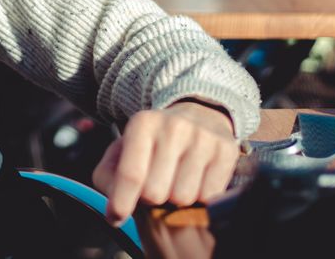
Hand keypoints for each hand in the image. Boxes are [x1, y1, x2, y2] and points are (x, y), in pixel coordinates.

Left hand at [91, 101, 238, 225]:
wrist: (198, 116)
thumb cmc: (154, 142)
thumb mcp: (124, 149)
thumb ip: (108, 176)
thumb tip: (114, 208)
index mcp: (143, 124)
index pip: (131, 174)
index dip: (121, 202)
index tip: (115, 217)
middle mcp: (174, 126)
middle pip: (155, 192)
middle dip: (151, 199)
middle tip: (154, 186)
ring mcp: (202, 138)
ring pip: (183, 198)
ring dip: (176, 200)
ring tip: (175, 182)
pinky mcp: (226, 151)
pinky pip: (208, 197)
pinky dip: (199, 198)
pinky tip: (195, 181)